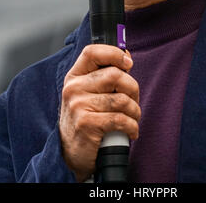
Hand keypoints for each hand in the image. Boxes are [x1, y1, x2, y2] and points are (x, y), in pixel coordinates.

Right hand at [59, 43, 139, 181]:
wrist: (70, 153)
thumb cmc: (86, 119)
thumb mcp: (89, 93)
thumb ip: (106, 74)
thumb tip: (127, 56)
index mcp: (75, 76)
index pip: (92, 52)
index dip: (114, 53)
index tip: (128, 63)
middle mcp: (73, 88)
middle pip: (115, 75)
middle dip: (133, 88)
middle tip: (134, 100)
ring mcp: (78, 106)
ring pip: (122, 99)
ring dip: (135, 111)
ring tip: (133, 117)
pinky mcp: (86, 124)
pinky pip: (120, 119)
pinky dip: (132, 126)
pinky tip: (131, 131)